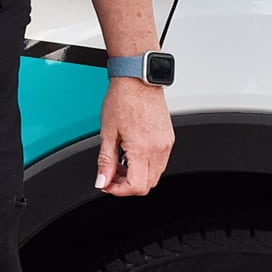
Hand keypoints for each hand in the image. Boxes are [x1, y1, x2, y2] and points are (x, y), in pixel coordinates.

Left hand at [94, 76, 172, 197]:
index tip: (107, 184)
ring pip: (155, 176)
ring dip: (137, 176)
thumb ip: (105, 161)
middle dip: (127, 185)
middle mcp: (158, 149)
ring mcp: (166, 144)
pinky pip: (160, 163)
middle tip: (111, 175)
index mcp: (142, 148)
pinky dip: (146, 165)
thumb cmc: (122, 99)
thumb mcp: (107, 132)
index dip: (119, 191)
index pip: (136, 186)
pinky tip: (131, 155)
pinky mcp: (169, 139)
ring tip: (120, 163)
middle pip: (147, 185)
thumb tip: (102, 181)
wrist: (138, 80)